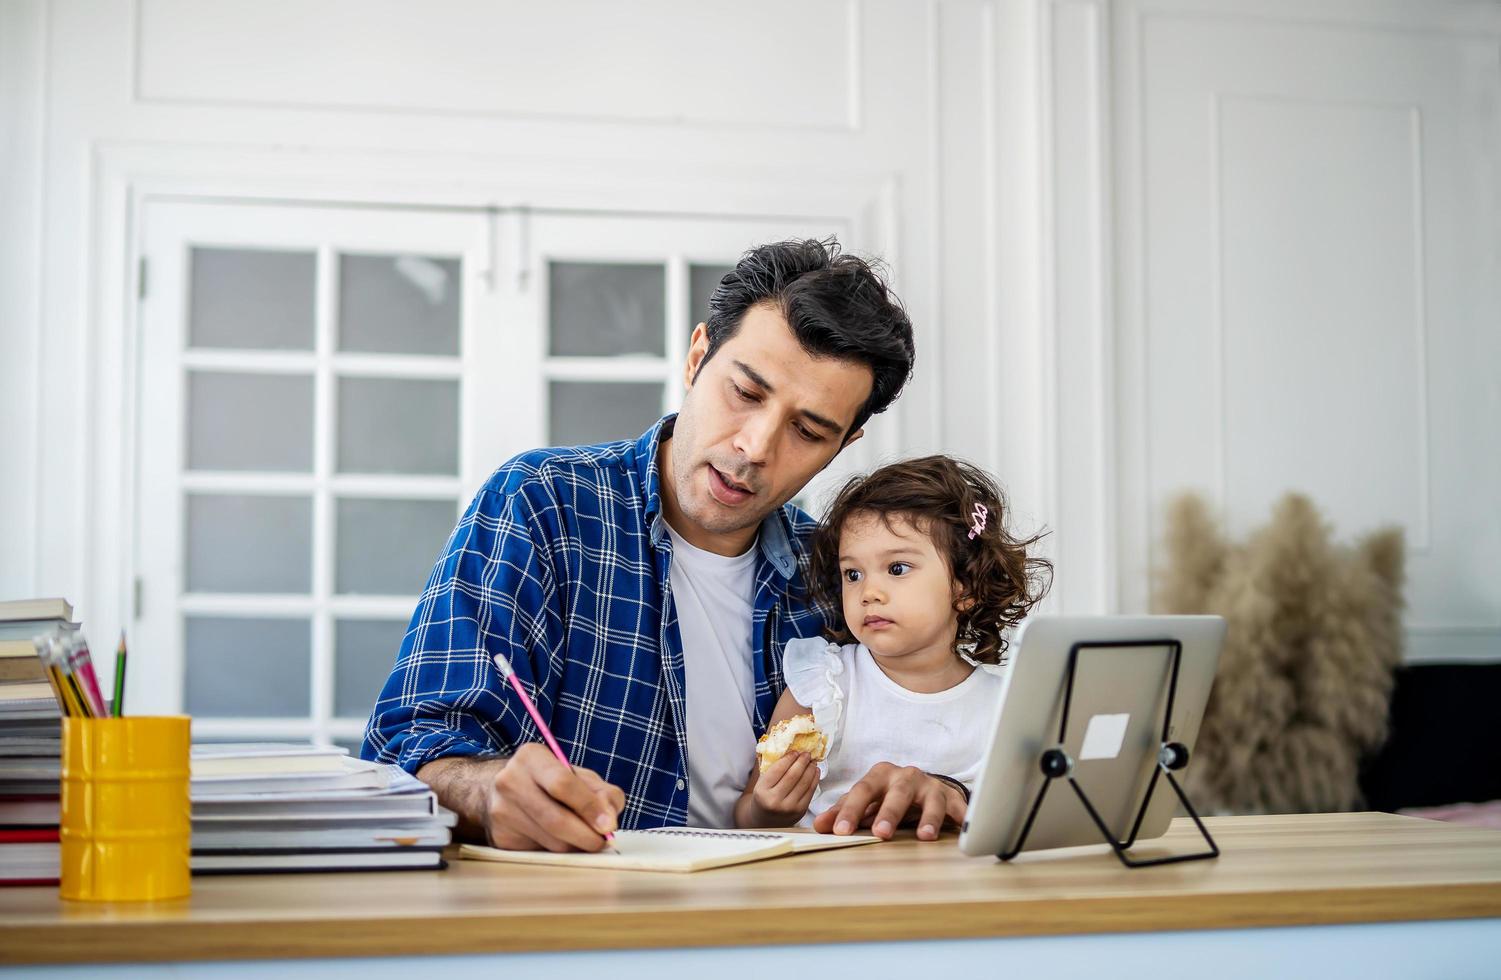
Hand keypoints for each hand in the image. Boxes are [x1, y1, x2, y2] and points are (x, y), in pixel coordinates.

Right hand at [483, 743, 625, 851]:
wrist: (498, 791)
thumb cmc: (548, 782)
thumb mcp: (577, 775)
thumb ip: (602, 793)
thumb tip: (609, 821)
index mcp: (531, 757)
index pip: (563, 784)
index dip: (589, 807)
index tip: (609, 826)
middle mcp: (510, 781)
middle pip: (556, 819)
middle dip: (587, 836)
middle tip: (603, 842)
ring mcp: (502, 811)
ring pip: (551, 842)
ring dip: (575, 845)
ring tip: (584, 838)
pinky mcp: (501, 837)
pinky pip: (540, 852)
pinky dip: (558, 850)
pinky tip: (559, 838)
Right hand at [752, 751, 819, 821]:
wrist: (764, 822)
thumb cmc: (763, 798)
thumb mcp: (760, 783)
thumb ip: (770, 767)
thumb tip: (784, 745)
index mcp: (762, 791)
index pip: (778, 770)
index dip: (789, 758)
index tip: (794, 751)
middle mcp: (775, 801)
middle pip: (793, 775)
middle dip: (802, 761)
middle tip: (806, 753)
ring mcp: (789, 808)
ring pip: (804, 783)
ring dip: (810, 768)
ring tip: (812, 760)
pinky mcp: (800, 812)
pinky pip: (810, 791)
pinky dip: (814, 779)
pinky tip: (815, 771)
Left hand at [811, 762, 965, 840]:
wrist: (923, 786)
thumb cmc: (888, 795)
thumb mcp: (866, 801)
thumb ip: (843, 812)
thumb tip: (818, 827)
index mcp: (880, 775)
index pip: (862, 791)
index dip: (850, 811)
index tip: (840, 831)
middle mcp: (905, 776)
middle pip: (896, 794)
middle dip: (889, 813)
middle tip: (881, 833)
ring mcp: (930, 786)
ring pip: (931, 800)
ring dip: (928, 818)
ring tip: (925, 836)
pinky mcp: (951, 797)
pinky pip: (958, 807)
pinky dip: (962, 817)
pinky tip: (963, 828)